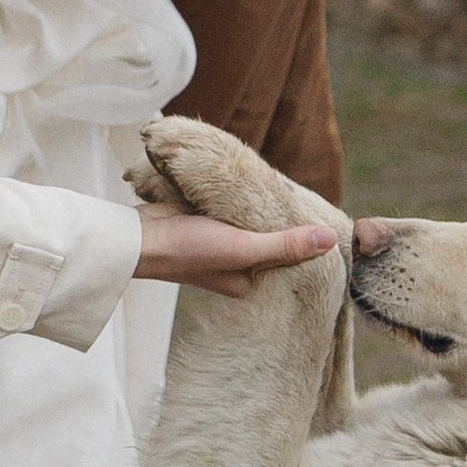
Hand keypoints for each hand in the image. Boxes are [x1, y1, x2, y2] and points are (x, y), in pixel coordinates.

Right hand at [132, 205, 339, 298]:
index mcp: (248, 281)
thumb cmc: (187, 250)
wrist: (136, 239)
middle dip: (277, 218)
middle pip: (268, 238)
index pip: (285, 258)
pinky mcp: (203, 226)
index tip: (313, 212)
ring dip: (256, 206)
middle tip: (292, 193)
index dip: (300, 235)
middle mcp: (235, 268)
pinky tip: (246, 184)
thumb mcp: (242, 248)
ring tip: (274, 185)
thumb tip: (330, 239)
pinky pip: (230, 211)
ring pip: (249, 222)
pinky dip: (236, 199)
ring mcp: (218, 247)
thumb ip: (285, 245)